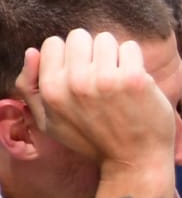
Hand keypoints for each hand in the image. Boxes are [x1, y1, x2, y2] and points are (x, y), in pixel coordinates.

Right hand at [18, 30, 175, 172]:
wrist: (135, 161)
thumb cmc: (92, 140)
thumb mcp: (49, 122)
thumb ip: (30, 88)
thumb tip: (32, 52)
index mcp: (51, 89)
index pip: (53, 43)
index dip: (69, 57)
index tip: (81, 75)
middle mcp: (75, 82)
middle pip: (79, 36)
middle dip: (91, 52)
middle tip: (101, 76)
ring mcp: (105, 79)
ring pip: (105, 39)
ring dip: (113, 55)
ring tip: (118, 79)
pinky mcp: (134, 79)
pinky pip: (130, 47)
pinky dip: (134, 60)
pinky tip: (135, 81)